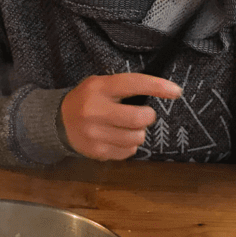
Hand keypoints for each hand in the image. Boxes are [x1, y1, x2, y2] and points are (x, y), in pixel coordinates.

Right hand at [60, 74, 181, 160]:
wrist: (58, 122)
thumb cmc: (88, 100)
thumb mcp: (100, 85)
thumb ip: (124, 87)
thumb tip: (160, 90)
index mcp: (99, 88)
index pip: (133, 84)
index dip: (158, 87)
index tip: (176, 91)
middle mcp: (95, 111)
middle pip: (138, 118)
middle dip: (148, 117)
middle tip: (144, 115)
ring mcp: (95, 134)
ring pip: (136, 138)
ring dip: (139, 133)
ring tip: (127, 127)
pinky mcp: (97, 152)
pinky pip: (128, 152)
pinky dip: (129, 145)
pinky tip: (117, 138)